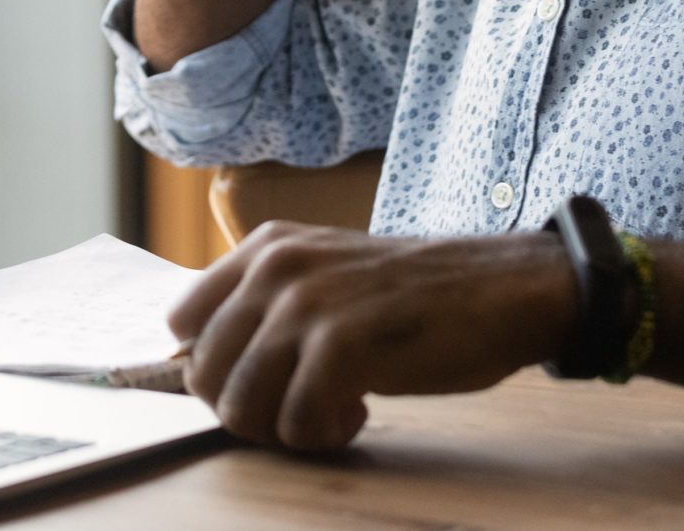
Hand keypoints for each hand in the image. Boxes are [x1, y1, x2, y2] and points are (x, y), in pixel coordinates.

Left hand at [166, 223, 576, 451]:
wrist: (500, 290)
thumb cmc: (414, 295)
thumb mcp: (326, 277)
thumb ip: (268, 305)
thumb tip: (203, 366)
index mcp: (267, 246)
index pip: (183, 324)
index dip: (215, 368)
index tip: (264, 381)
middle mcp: (276, 267)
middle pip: (204, 374)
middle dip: (247, 409)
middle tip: (300, 408)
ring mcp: (307, 304)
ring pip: (240, 405)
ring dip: (283, 429)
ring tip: (331, 413)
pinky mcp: (341, 344)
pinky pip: (294, 423)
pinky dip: (322, 436)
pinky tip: (359, 413)